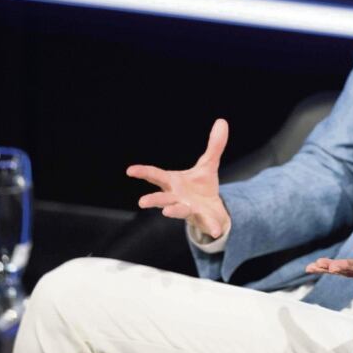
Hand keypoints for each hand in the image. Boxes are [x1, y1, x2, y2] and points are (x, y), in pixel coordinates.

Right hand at [125, 118, 231, 238]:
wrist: (212, 210)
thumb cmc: (201, 188)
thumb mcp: (208, 165)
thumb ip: (214, 146)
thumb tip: (222, 121)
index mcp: (174, 183)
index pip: (156, 176)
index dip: (143, 172)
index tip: (130, 170)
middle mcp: (177, 197)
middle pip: (162, 198)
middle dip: (153, 199)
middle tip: (142, 201)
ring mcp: (188, 209)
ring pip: (178, 211)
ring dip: (173, 211)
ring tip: (168, 212)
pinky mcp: (202, 218)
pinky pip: (207, 223)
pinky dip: (211, 226)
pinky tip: (216, 231)